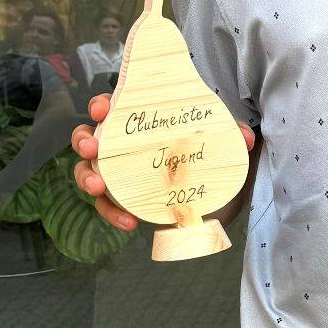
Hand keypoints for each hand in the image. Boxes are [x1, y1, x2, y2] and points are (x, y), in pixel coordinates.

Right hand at [70, 94, 255, 231]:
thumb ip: (232, 135)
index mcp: (138, 122)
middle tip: (92, 148)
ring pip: (88, 172)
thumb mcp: (219, 142)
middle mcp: (121, 146)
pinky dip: (113, 213)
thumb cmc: (204, 156)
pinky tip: (128, 222)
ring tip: (97, 187)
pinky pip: (108, 206)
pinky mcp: (124, 199)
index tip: (103, 109)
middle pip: (89, 137)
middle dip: (83, 140)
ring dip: (86, 178)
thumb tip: (244, 137)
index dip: (100, 105)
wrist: (214, 194)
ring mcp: (119, 173)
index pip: (111, 107)